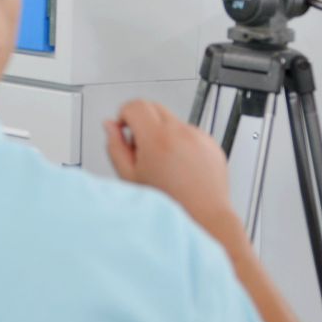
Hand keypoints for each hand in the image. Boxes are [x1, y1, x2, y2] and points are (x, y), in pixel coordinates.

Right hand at [104, 100, 234, 234]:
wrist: (205, 217)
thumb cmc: (169, 203)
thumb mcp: (129, 177)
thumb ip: (115, 146)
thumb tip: (110, 126)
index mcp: (158, 138)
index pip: (135, 105)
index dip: (124, 115)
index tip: (124, 129)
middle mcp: (181, 132)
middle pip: (153, 107)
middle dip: (142, 121)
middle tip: (140, 148)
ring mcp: (199, 136)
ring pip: (171, 120)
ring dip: (162, 132)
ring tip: (162, 162)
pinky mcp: (211, 143)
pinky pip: (189, 132)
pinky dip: (180, 142)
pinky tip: (179, 166)